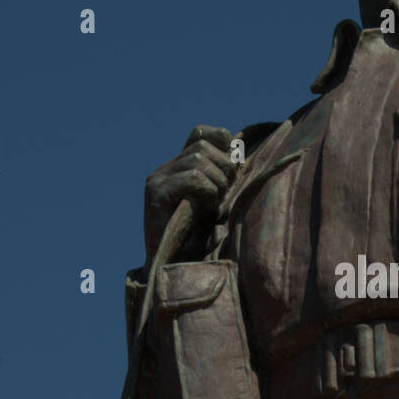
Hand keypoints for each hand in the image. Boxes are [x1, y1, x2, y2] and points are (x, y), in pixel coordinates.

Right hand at [144, 125, 234, 260]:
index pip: (199, 133)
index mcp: (177, 167)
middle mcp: (164, 169)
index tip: (234, 163)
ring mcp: (157, 180)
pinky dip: (207, 190)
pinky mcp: (155, 194)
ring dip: (217, 181)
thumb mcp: (214, 201)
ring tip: (216, 203)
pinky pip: (192, 177)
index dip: (221, 139)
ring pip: (198, 159)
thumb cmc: (197, 237)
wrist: (172, 265)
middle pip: (202, 145)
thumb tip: (242, 155)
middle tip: (226, 192)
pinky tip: (207, 207)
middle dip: (223, 166)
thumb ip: (221, 178)